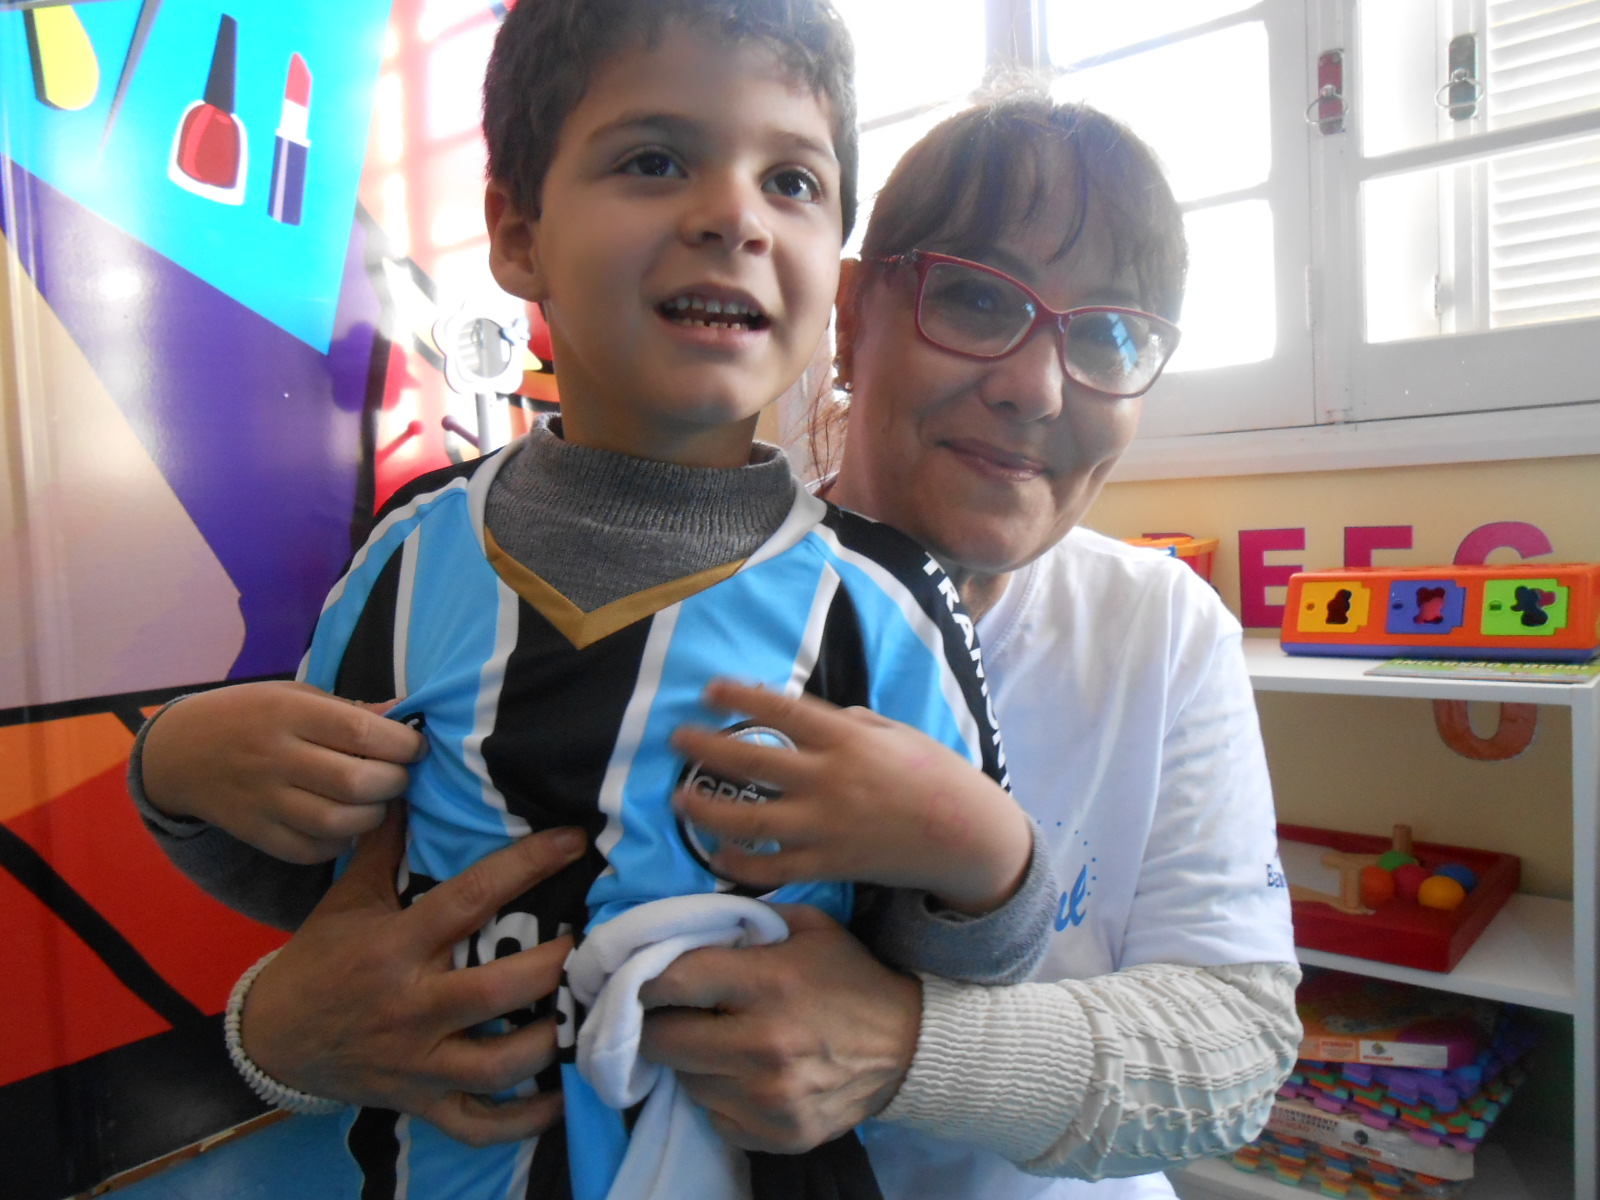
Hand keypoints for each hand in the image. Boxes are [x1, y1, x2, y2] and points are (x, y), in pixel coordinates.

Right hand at [141, 680, 426, 863]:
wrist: (179, 752)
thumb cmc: (250, 714)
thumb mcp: (294, 694)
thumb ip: (348, 709)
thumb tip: (403, 718)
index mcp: (290, 713)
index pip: (361, 732)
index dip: (402, 744)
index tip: (415, 747)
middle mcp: (276, 757)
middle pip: (356, 783)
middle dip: (394, 782)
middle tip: (398, 776)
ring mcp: (263, 800)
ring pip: (338, 823)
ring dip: (373, 816)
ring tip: (376, 801)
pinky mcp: (255, 834)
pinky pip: (311, 850)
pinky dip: (341, 843)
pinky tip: (346, 824)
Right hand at [242, 808, 586, 1145]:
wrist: (271, 1038)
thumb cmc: (320, 958)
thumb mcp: (349, 897)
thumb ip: (385, 843)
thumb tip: (410, 781)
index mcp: (396, 947)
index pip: (468, 899)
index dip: (525, 866)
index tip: (574, 841)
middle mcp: (410, 1006)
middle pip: (492, 993)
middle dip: (550, 970)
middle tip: (594, 943)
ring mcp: (417, 1062)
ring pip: (494, 1065)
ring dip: (547, 1043)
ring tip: (587, 1013)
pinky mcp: (420, 1101)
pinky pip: (477, 1122)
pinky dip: (522, 1119)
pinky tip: (562, 1097)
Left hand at [638, 904, 920, 1152]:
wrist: (909, 1048)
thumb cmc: (850, 977)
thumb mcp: (808, 926)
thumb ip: (746, 920)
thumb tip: (683, 928)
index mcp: (769, 985)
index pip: (671, 983)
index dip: (648, 979)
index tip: (646, 979)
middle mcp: (763, 1047)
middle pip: (661, 1041)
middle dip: (661, 1023)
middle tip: (676, 1013)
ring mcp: (768, 1100)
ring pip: (685, 1081)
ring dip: (693, 1061)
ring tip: (722, 1041)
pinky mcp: (775, 1136)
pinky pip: (714, 1117)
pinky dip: (720, 1096)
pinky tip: (746, 1075)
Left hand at [671, 680, 1031, 912]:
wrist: (965, 835)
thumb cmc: (935, 775)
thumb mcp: (896, 732)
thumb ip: (850, 722)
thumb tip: (808, 716)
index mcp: (848, 739)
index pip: (780, 711)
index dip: (739, 698)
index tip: (709, 690)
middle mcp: (830, 781)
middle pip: (752, 762)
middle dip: (707, 748)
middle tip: (677, 739)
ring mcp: (827, 827)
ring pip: (750, 821)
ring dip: (707, 810)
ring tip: (679, 798)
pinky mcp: (829, 865)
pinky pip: (773, 869)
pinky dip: (739, 864)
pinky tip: (715, 854)